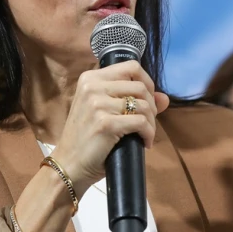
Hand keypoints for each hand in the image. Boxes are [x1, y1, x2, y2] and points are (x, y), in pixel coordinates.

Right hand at [52, 60, 169, 196]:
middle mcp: (92, 86)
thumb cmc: (86, 138)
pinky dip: (148, 134)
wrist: (68, 164)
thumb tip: (164, 98)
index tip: (148, 100)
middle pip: (140, 86)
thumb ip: (132, 100)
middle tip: (147, 123)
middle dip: (151, 106)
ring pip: (143, 105)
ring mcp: (98, 104)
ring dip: (151, 122)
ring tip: (145, 134)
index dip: (147, 82)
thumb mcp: (103, 112)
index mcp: (90, 78)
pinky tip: (144, 142)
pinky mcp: (106, 123)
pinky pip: (141, 122)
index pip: (131, 67)